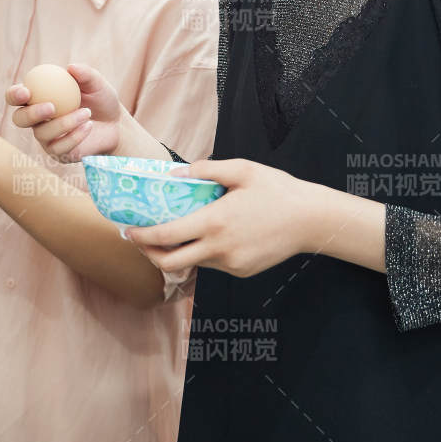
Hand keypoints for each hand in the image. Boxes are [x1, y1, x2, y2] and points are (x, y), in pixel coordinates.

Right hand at [6, 63, 124, 161]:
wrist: (115, 125)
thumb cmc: (101, 100)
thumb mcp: (97, 84)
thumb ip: (86, 74)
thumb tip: (70, 68)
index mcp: (38, 97)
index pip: (16, 96)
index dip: (14, 94)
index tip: (26, 91)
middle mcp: (36, 119)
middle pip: (19, 119)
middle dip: (31, 114)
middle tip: (51, 107)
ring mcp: (45, 138)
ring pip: (42, 133)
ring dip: (65, 122)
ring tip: (87, 113)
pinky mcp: (57, 153)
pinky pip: (59, 147)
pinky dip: (75, 135)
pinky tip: (88, 126)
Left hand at [121, 159, 336, 277]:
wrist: (312, 220)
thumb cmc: (277, 190)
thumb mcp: (242, 170)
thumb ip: (205, 170)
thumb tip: (174, 173)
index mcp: (215, 222)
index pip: (166, 236)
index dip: (142, 236)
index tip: (128, 230)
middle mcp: (219, 248)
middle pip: (170, 262)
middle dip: (150, 253)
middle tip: (141, 240)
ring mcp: (231, 264)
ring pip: (193, 263)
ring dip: (178, 252)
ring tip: (173, 233)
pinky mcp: (242, 271)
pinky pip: (213, 264)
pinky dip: (203, 252)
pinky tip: (208, 236)